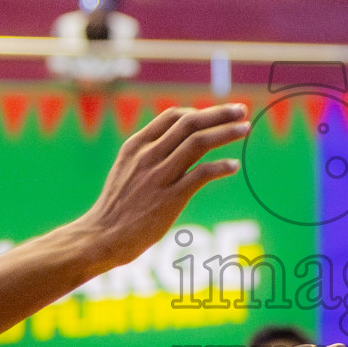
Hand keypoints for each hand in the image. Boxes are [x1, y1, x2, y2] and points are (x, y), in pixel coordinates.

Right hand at [79, 104, 249, 267]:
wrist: (102, 236)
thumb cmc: (117, 206)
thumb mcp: (126, 170)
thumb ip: (148, 155)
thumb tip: (175, 144)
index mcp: (136, 145)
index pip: (173, 116)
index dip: (199, 112)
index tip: (216, 116)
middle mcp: (148, 155)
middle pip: (190, 123)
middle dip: (219, 114)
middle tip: (241, 110)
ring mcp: (159, 175)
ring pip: (199, 143)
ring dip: (226, 132)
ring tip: (245, 129)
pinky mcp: (170, 197)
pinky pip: (201, 173)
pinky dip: (221, 166)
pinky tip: (234, 166)